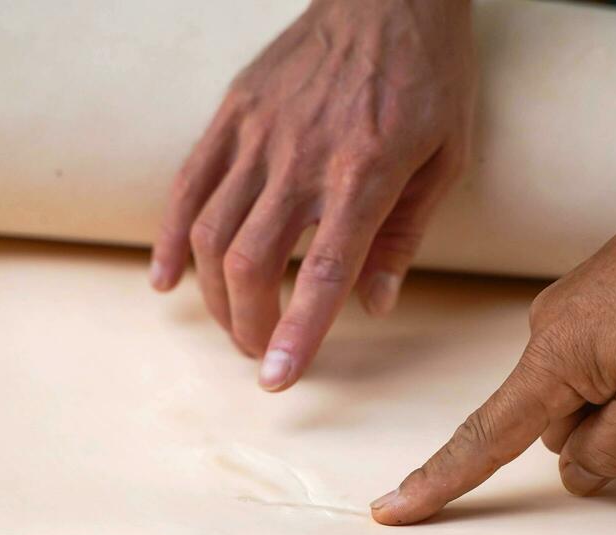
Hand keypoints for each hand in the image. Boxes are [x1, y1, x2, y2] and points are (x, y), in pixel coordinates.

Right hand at [150, 0, 476, 390]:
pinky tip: (168, 280)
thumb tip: (375, 305)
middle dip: (247, 324)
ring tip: (230, 323)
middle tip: (259, 351)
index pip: (321, 273)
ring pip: (211, 232)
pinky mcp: (233, 113)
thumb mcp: (446, 157)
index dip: (297, 334)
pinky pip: (188, 185)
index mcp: (365, 173)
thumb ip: (405, 235)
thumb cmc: (428, 75)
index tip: (278, 379)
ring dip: (213, 294)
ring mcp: (259, 133)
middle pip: (251, 262)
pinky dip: (172, 239)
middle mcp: (303, 157)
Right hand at [370, 152, 615, 525]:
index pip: (483, 439)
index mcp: (552, 361)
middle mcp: (548, 335)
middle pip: (558, 428)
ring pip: (590, 400)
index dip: (438, 483)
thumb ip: (611, 453)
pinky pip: (605, 366)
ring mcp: (573, 315)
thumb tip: (576, 472)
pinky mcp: (599, 302)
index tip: (389, 511)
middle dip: (615, 446)